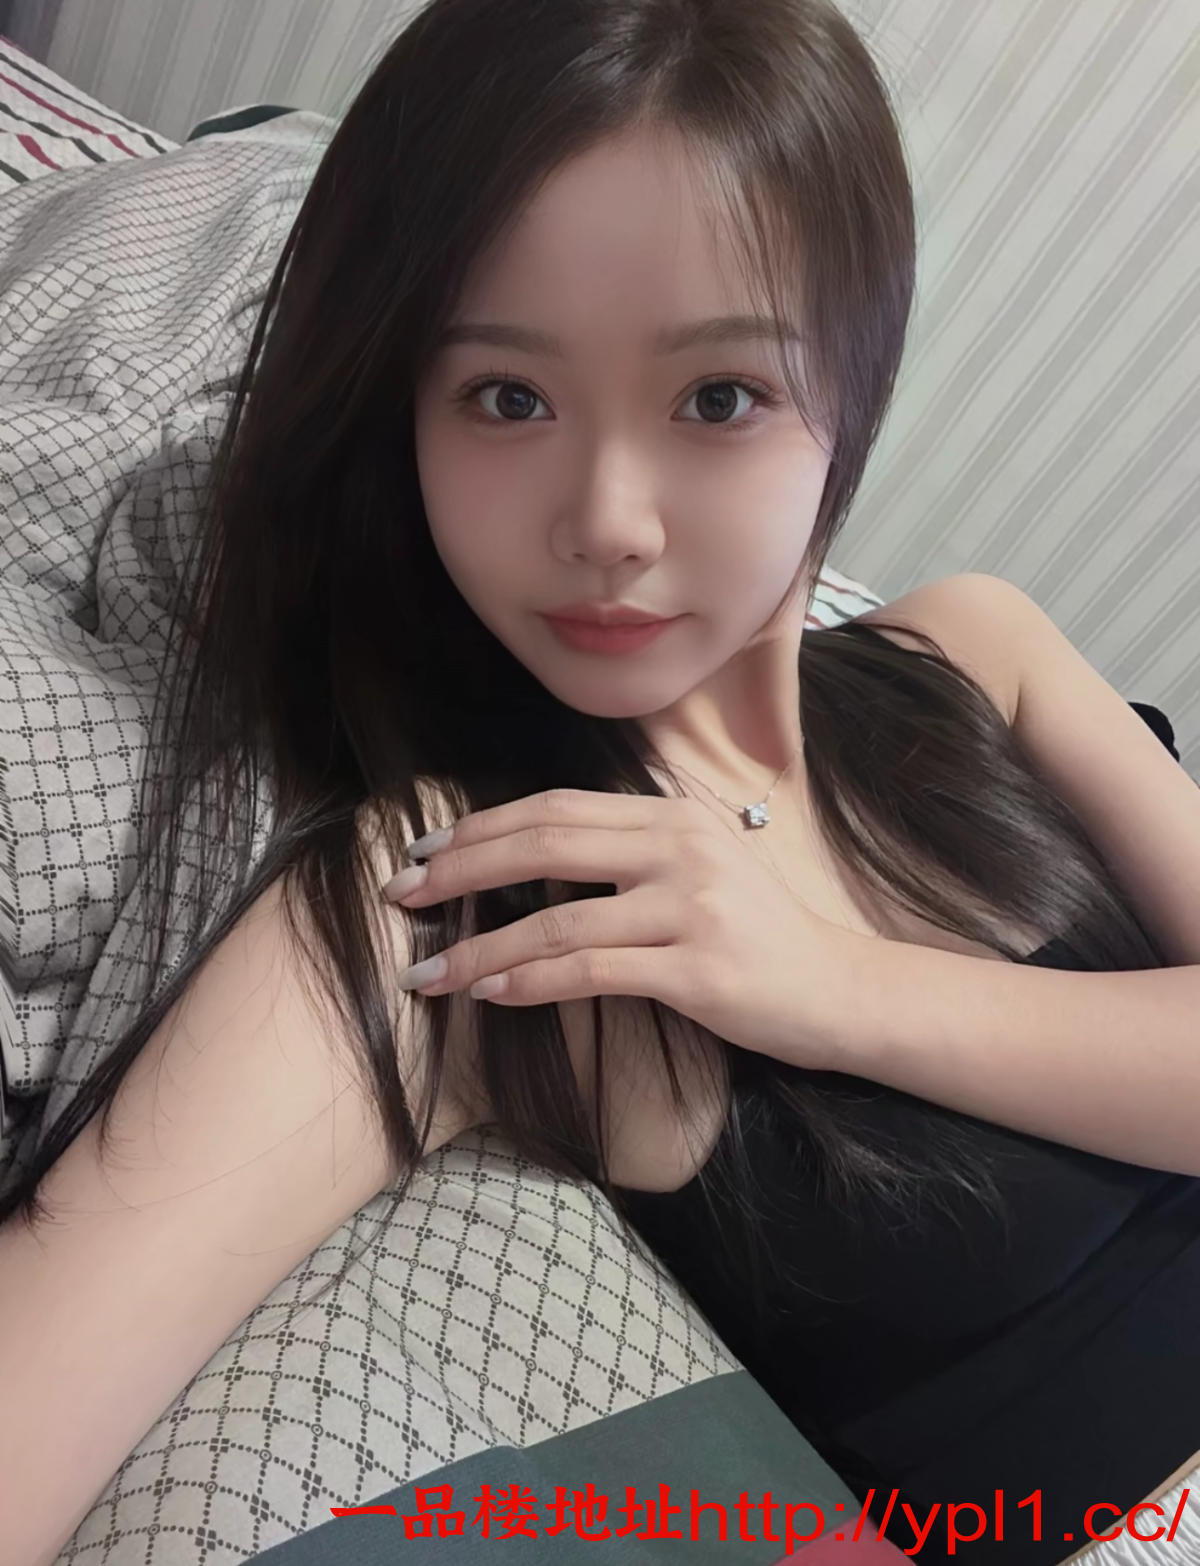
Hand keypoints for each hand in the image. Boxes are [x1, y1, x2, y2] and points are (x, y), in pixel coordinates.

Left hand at [381, 789, 870, 1068]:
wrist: (840, 991)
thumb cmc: (760, 935)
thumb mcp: (699, 868)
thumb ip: (631, 852)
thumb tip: (534, 856)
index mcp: (673, 816)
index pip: (557, 808)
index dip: (483, 826)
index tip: (426, 848)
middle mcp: (681, 847)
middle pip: (547, 843)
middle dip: (462, 868)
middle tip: (403, 893)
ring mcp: (692, 905)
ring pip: (559, 917)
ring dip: (480, 945)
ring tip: (428, 970)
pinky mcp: (698, 968)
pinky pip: (592, 970)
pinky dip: (529, 979)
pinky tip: (489, 991)